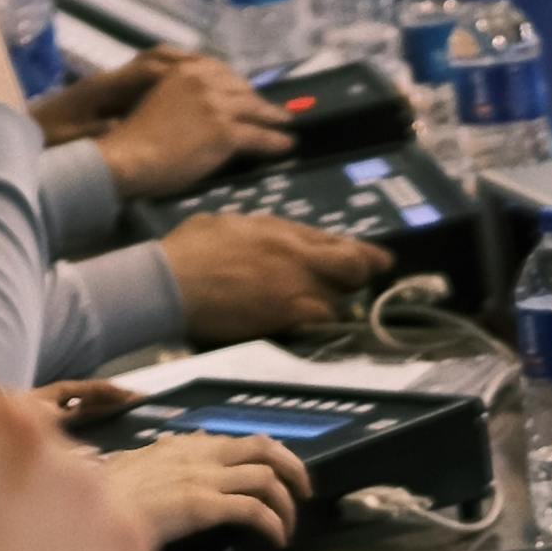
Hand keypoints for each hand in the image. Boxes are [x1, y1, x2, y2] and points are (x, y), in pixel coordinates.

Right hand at [76, 57, 295, 196]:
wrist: (129, 157)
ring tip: (286, 122)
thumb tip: (201, 108)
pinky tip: (287, 144)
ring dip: (273, 117)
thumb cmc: (134, 137)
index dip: (239, 84)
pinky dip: (276, 141)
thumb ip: (182, 97)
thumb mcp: (159, 102)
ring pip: (255, 110)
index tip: (247, 92)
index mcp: (185, 71)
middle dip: (257, 99)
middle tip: (269, 109)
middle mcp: (204, 82)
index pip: (223, 73)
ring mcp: (217, 106)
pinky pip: (259, 136)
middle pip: (242, 89)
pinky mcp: (226, 132)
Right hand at [87, 433, 310, 550]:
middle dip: (293, 467)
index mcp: (183, 446)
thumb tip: (162, 453)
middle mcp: (198, 455)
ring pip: (267, 478)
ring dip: (287, 504)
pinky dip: (273, 524)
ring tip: (289, 526)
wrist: (88, 509)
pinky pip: (254, 510)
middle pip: (265, 447)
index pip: (237, 440)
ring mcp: (202, 478)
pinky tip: (275, 540)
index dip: (268, 455)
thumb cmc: (102, 495)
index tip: (278, 473)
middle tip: (305, 490)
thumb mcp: (130, 466)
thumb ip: (155, 460)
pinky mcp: (202, 504)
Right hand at [166, 212, 381, 344]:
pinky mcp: (285, 317)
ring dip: (336, 305)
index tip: (380, 260)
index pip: (339, 242)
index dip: (364, 253)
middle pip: (353, 269)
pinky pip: (319, 323)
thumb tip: (275, 237)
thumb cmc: (191, 248)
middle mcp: (300, 257)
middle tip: (359, 285)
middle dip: (361, 276)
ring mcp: (296, 289)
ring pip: (339, 301)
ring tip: (323, 308)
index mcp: (285, 232)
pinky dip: (320, 325)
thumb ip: (264, 231)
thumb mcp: (232, 223)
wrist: (171, 282)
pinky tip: (312, 326)